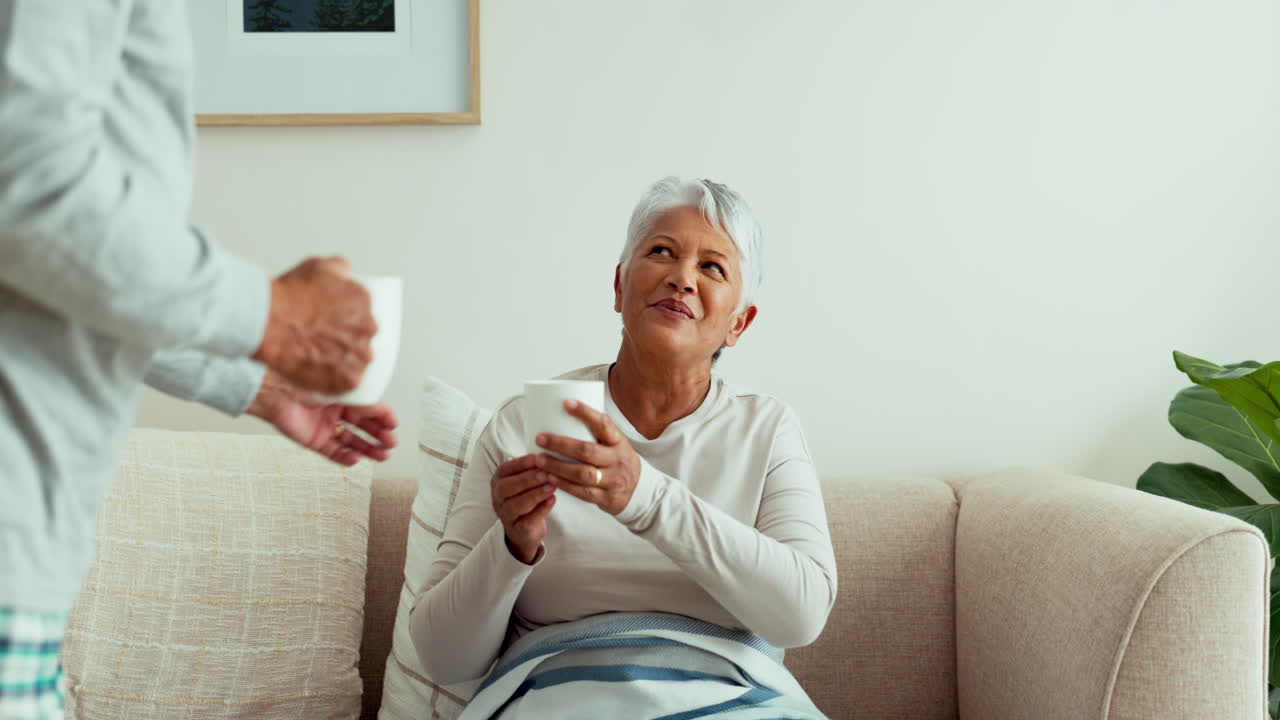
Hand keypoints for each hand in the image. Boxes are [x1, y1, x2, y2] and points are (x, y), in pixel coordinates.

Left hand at [247, 370, 396, 465]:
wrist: (277, 393)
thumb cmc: (306, 383)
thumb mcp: (344, 391)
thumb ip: (366, 403)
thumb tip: (385, 412)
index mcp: (343, 395)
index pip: (370, 408)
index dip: (384, 418)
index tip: (394, 426)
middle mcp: (335, 410)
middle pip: (363, 427)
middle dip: (379, 436)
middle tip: (390, 444)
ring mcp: (325, 426)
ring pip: (351, 441)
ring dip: (367, 449)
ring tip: (381, 456)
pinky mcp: (313, 440)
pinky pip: (333, 452)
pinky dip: (345, 457)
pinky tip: (356, 458)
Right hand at [252, 256, 375, 394]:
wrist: (268, 322)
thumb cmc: (289, 296)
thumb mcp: (319, 266)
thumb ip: (340, 268)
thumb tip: (347, 274)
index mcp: (364, 302)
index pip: (364, 313)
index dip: (349, 320)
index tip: (335, 324)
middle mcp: (368, 329)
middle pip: (363, 338)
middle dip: (348, 341)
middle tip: (323, 342)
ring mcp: (359, 356)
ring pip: (357, 362)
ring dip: (343, 362)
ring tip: (319, 358)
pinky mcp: (348, 380)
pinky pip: (346, 384)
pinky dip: (335, 381)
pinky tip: (319, 373)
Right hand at [491, 454, 555, 563]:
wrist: (524, 529)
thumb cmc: (525, 498)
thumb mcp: (524, 481)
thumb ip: (532, 469)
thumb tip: (547, 455)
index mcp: (499, 481)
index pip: (505, 469)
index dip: (521, 463)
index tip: (537, 457)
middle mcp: (498, 497)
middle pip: (507, 487)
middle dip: (527, 479)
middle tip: (545, 473)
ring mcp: (506, 514)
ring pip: (516, 504)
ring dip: (535, 494)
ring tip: (551, 486)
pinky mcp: (518, 529)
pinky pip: (528, 520)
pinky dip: (541, 509)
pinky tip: (552, 500)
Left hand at [534, 399, 639, 515]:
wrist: (639, 491)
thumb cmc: (617, 461)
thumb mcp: (615, 444)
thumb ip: (595, 433)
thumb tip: (562, 412)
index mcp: (618, 442)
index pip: (603, 424)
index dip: (585, 413)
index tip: (566, 403)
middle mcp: (617, 460)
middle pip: (587, 450)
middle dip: (561, 444)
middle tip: (540, 438)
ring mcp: (612, 480)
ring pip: (583, 473)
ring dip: (558, 466)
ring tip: (539, 459)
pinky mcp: (606, 497)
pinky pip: (582, 492)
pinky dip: (564, 485)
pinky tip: (549, 478)